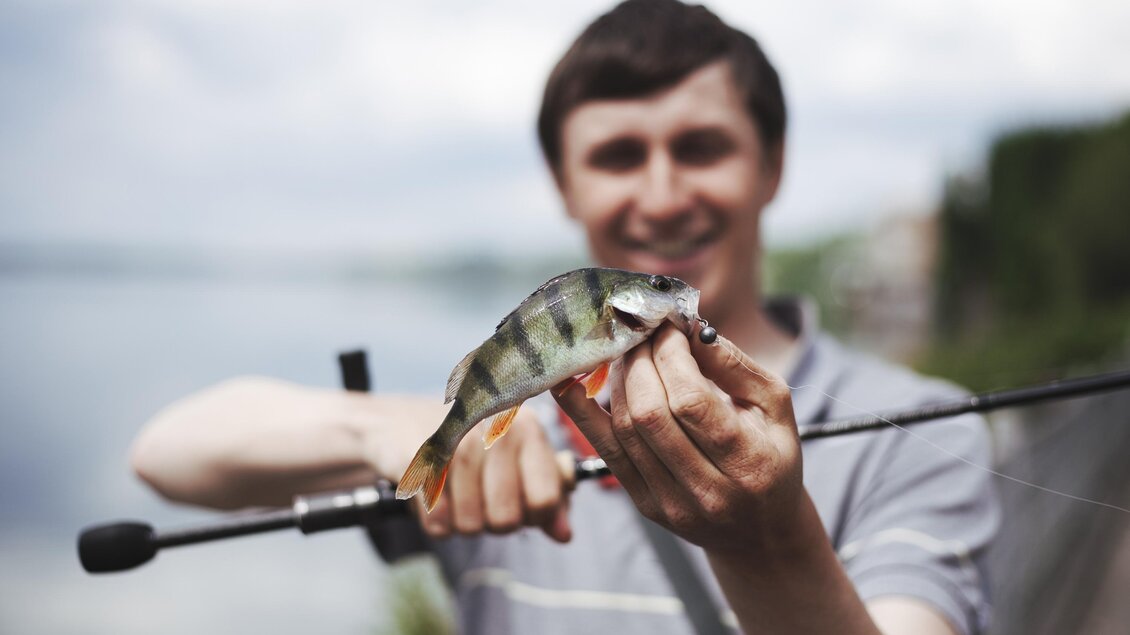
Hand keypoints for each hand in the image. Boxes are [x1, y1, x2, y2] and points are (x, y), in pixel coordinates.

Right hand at [407, 407, 573, 542]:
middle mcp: (496, 429)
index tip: (519, 504)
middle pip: (506, 520)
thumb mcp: (516, 463)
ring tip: (455, 494)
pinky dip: (435, 521)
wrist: (402, 423)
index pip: (546, 499)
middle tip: (481, 500)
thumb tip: (564, 535)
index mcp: (528, 429)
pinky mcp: (419, 458)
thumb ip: (547, 497)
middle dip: (492, 522)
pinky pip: (437, 522)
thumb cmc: (471, 447)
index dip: (532, 516)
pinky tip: (434, 496)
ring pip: (470, 525)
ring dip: (461, 522)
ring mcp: (456, 441)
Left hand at [553, 323, 802, 556]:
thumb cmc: (770, 455)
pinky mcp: (644, 505)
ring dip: (617, 381)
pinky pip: (606, 452)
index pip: (690, 400)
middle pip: (650, 413)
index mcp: (748, 462)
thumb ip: (734, 365)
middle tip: (641, 334)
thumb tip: (687, 329)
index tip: (666, 327)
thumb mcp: (774, 406)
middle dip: (639, 362)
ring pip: (624, 429)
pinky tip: (572, 383)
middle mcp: (708, 490)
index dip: (669, 355)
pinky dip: (584, 413)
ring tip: (626, 353)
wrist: (759, 531)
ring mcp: (671, 503)